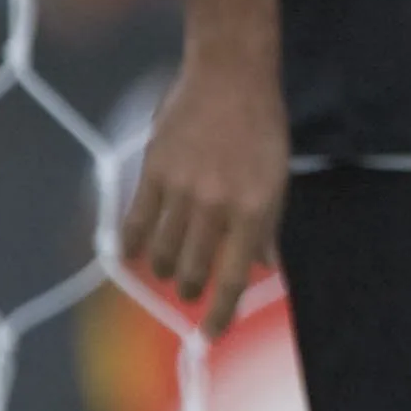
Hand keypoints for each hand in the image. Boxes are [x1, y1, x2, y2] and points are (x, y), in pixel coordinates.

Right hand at [117, 56, 287, 337]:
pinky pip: (134, 224)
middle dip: (190, 289)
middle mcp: (218, 205)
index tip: (211, 335)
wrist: (231, 75)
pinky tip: (134, 254)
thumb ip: (267, 225)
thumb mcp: (278, 176)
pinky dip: (132, 246)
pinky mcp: (153, 173)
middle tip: (190, 290)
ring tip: (169, 269)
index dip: (221, 313)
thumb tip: (262, 269)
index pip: (234, 278)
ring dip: (164, 270)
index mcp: (256, 208)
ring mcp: (183, 189)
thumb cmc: (262, 127)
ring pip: (161, 254)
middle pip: (192, 272)